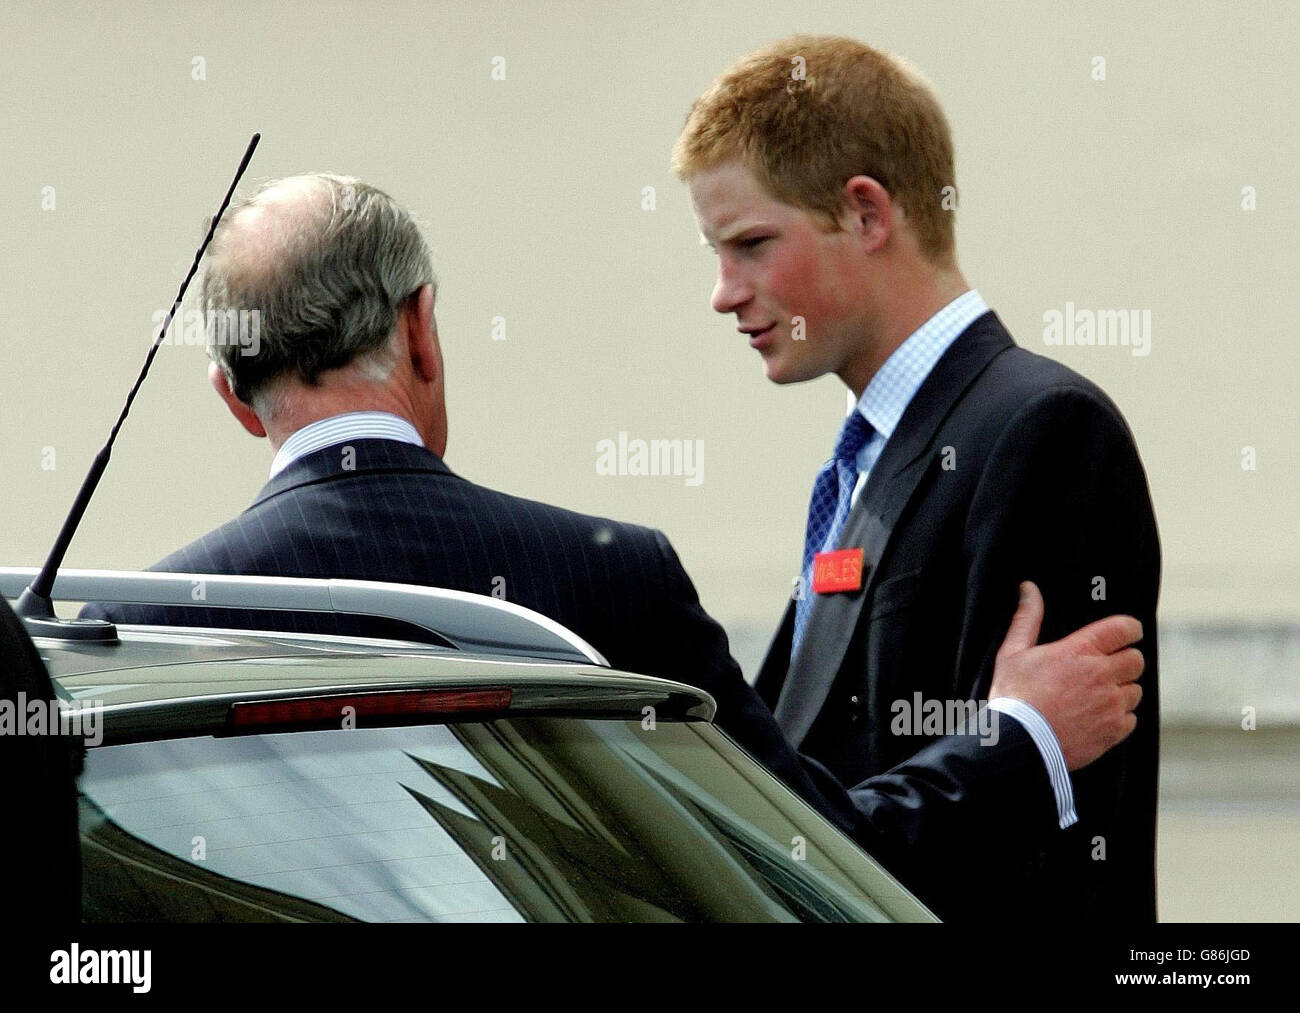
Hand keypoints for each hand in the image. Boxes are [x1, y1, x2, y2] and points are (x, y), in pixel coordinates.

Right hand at [989, 581, 1143, 770]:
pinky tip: (1096, 718)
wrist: (1018, 743)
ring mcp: (1111, 705)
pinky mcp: (1114, 731)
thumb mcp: (1012, 652)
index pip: (1124, 629)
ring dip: (1121, 691)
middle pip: (1136, 660)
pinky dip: (1118, 718)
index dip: (1129, 629)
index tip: (1126, 633)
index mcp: (1080, 651)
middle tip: (1105, 668)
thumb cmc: (1013, 696)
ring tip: (1096, 697)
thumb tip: (1029, 589)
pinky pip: (1130, 719)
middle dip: (1125, 661)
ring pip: (1134, 691)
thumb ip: (1027, 619)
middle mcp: (1102, 676)